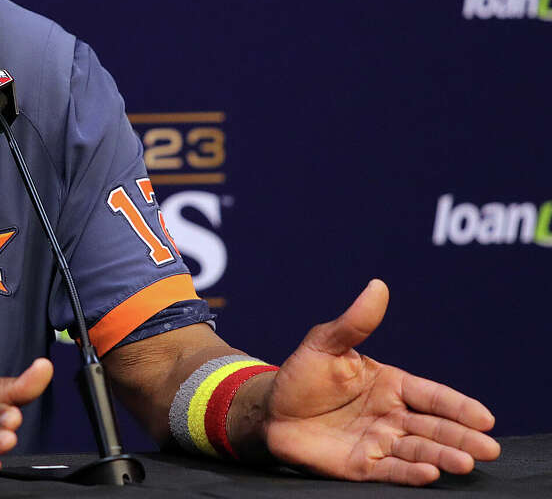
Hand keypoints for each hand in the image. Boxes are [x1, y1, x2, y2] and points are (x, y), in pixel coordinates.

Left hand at [264, 279, 499, 484]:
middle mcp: (391, 415)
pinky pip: (390, 469)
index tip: (484, 417)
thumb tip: (377, 286)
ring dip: (442, 456)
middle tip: (489, 449)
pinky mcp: (360, 465)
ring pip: (417, 450)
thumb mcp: (325, 344)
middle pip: (433, 427)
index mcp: (390, 385)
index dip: (458, 406)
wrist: (270, 411)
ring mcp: (378, 441)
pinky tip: (430, 474)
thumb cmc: (301, 376)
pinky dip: (410, 473)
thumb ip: (355, 322)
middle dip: (462, 437)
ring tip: (465, 463)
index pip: (431, 396)